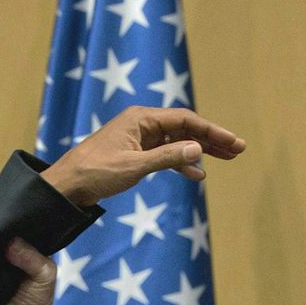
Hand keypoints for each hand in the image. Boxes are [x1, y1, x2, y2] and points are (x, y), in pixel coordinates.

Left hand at [39, 106, 244, 206]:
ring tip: (225, 160)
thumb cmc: (97, 172)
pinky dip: (180, 163)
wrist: (68, 186)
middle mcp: (142, 124)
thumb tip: (198, 149)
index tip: (233, 143)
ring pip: (177, 141)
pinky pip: (164, 154)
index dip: (212, 131)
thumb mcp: (135, 166)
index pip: (185, 120)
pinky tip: (195, 175)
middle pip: (185, 128)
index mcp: (142, 118)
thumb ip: (168, 157)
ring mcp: (138, 138)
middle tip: (238, 150)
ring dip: (199, 151)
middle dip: (211, 139)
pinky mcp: (134, 153)